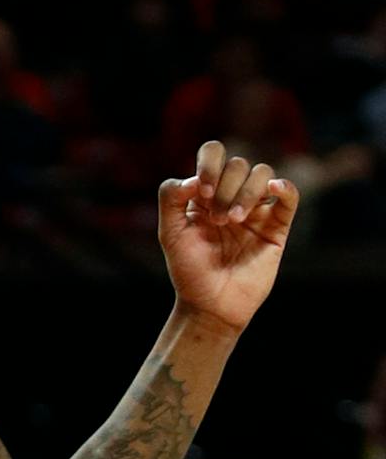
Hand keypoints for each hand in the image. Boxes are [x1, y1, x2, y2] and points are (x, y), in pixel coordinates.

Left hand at [159, 141, 298, 336]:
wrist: (212, 304)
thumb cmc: (189, 269)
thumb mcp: (169, 232)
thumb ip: (171, 198)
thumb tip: (195, 178)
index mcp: (204, 192)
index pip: (213, 154)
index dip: (209, 164)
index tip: (201, 193)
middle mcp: (230, 195)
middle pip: (238, 165)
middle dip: (225, 188)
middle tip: (216, 220)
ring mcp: (255, 211)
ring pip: (262, 174)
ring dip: (247, 192)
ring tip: (233, 220)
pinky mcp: (277, 228)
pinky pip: (289, 198)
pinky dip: (285, 187)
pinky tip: (274, 189)